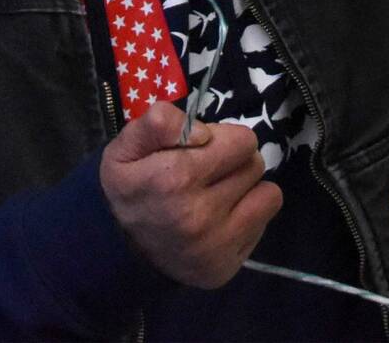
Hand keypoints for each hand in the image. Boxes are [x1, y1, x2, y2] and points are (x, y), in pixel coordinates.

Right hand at [100, 99, 281, 288]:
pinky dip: (250, 216)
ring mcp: (214, 245)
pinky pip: (264, 223)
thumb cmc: (131, 191)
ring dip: (246, 190)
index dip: (224, 140)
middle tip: (210, 173)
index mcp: (175, 179)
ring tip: (218, 194)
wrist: (119, 252)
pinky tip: (223, 218)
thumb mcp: (125, 149)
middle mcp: (198, 215)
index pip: (243, 141)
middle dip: (235, 163)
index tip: (203, 151)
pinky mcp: (226, 265)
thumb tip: (202, 131)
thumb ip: (158, 124)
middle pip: (255, 165)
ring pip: (268, 194)